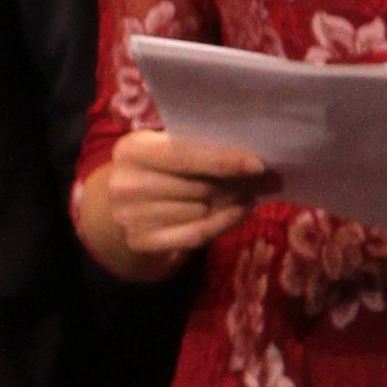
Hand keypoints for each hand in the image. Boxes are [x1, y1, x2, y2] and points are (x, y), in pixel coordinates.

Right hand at [76, 128, 265, 281]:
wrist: (127, 198)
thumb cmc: (161, 165)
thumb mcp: (173, 146)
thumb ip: (207, 150)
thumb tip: (261, 167)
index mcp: (132, 150)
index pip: (183, 156)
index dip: (222, 160)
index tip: (257, 165)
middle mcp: (125, 184)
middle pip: (195, 187)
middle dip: (231, 183)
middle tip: (255, 180)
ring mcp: (128, 216)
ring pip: (199, 211)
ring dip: (228, 203)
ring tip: (243, 194)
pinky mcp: (139, 241)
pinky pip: (195, 235)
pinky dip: (223, 224)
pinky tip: (238, 212)